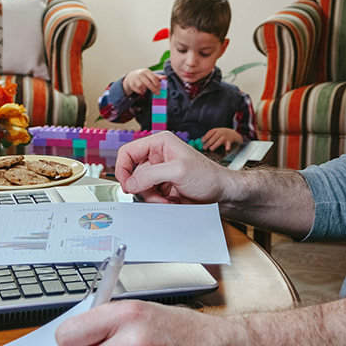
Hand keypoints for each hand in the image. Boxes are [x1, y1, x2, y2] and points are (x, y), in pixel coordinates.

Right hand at [115, 131, 231, 204]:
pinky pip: (150, 196)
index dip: (123, 169)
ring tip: (169, 200)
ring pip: (141, 188)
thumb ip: (151, 175)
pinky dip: (158, 202)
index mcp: (160, 143)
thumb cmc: (208, 176)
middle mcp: (158, 156)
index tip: (127, 185)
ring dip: (152, 198)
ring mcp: (161, 172)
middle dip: (144, 189)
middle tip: (157, 196)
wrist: (222, 194)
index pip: (127, 152)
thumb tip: (129, 183)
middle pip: (134, 174)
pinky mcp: (164, 186)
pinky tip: (172, 201)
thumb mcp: (178, 171)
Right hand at [122, 69, 161, 95]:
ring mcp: (135, 79)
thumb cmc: (143, 76)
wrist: (131, 76)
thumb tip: (165, 77)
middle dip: (154, 89)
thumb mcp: (149, 74)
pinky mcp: (132, 84)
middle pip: (148, 83)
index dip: (157, 84)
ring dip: (145, 90)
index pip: (153, 77)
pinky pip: (138, 90)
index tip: (159, 88)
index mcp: (146, 71)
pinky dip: (141, 91)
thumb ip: (157, 76)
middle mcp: (140, 74)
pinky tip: (142, 91)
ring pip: (142, 86)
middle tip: (158, 93)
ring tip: (147, 90)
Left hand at [201, 127, 242, 151]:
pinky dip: (228, 146)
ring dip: (215, 145)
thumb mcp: (216, 132)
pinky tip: (226, 149)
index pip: (210, 132)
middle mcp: (221, 133)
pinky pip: (228, 144)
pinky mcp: (229, 141)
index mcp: (216, 130)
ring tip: (211, 149)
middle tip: (204, 147)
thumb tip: (202, 141)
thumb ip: (210, 136)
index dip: (206, 137)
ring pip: (220, 141)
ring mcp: (225, 137)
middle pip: (214, 137)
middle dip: (209, 143)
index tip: (202, 141)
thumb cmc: (222, 134)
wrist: (233, 133)